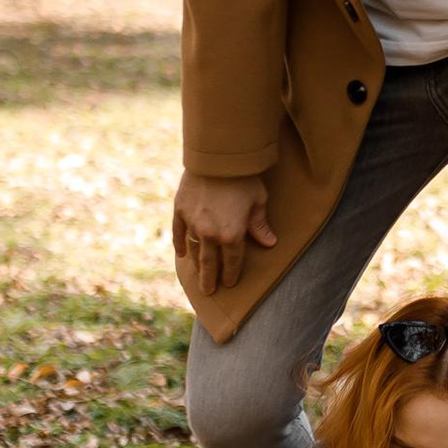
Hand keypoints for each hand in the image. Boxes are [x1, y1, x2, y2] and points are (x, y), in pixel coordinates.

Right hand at [174, 170, 276, 294]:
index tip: (229, 284)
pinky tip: (181, 253)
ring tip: (197, 275)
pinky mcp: (179, 209)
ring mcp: (192, 223)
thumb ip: (260, 225)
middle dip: (210, 279)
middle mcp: (209, 234)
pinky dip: (180, 244)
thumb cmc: (244, 177)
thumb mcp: (258, 201)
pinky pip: (178, 233)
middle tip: (209, 291)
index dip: (231, 275)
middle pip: (210, 263)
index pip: (232, 263)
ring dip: (196, 264)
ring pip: (193, 250)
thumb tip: (270, 243)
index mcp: (232, 235)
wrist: (217, 156)